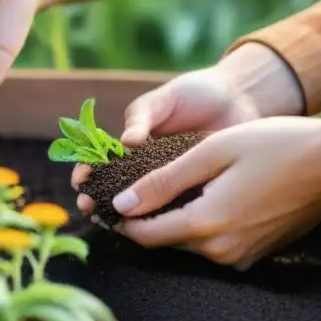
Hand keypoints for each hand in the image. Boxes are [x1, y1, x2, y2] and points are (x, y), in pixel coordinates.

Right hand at [72, 43, 303, 214]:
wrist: (240, 99)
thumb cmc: (196, 93)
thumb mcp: (164, 99)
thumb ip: (143, 118)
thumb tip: (126, 142)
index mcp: (133, 143)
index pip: (101, 159)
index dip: (87, 170)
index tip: (80, 180)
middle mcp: (147, 166)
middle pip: (114, 187)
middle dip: (97, 197)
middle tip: (88, 207)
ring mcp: (171, 181)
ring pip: (142, 203)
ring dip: (123, 214)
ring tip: (110, 222)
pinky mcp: (195, 192)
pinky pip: (175, 208)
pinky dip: (161, 219)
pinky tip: (150, 228)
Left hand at [105, 117, 320, 268]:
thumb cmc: (272, 146)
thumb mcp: (209, 153)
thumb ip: (162, 182)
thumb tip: (122, 204)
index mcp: (206, 225)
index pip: (144, 235)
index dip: (119, 219)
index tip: (101, 202)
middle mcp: (221, 251)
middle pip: (165, 240)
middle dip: (143, 217)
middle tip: (126, 190)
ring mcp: (242, 256)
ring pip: (189, 241)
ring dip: (171, 218)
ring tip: (161, 187)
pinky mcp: (256, 253)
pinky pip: (213, 242)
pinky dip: (199, 222)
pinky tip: (200, 194)